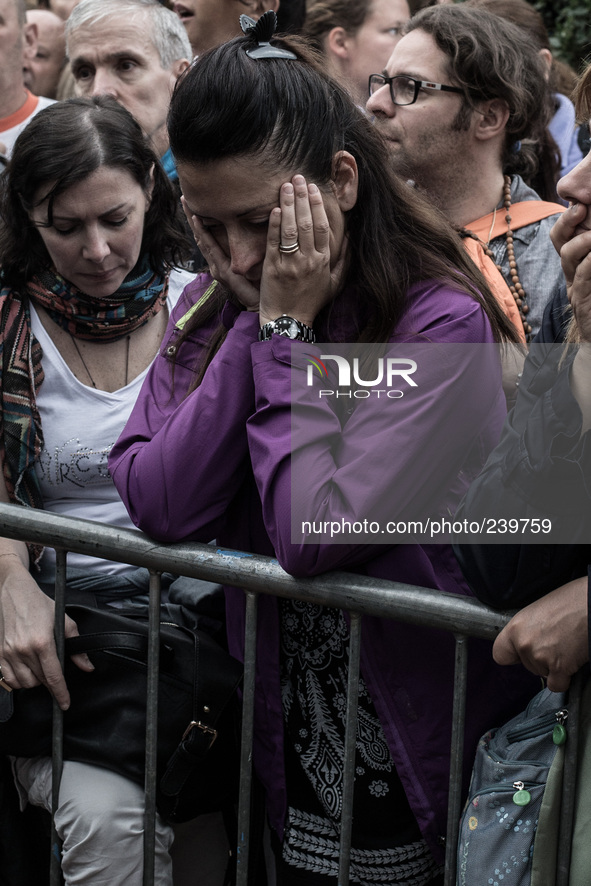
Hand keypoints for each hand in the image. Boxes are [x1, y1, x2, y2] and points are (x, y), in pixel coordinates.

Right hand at [0, 561, 93, 709]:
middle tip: (54, 671)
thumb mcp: (63, 620)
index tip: (65, 703)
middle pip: (39, 681)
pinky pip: (8, 679)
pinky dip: (18, 680)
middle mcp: (23, 650)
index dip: (61, 693)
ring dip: (35, 681)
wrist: (14, 593)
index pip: (53, 676)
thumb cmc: (38, 604)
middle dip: (50, 681)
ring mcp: (8, 653)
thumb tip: (86, 665)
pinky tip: (25, 670)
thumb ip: (75, 645)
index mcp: (42, 642)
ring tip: (40, 668)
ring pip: (24, 683)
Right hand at [181, 197, 259, 309]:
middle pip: (201, 236)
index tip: (194, 204)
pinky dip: (203, 233)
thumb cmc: (259, 286)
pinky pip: (211, 249)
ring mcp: (218, 268)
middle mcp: (216, 264)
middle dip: (192, 216)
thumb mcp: (251, 264)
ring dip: (193, 220)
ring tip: (187, 203)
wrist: (261, 306)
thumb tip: (256, 227)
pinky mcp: (223, 272)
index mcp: (222, 261)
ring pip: (202, 239)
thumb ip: (248, 249)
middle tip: (184, 196)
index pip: (208, 237)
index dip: (200, 221)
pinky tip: (198, 220)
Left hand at [258, 175, 346, 326]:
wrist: (289, 321)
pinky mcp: (272, 269)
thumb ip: (344, 260)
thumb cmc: (312, 302)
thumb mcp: (334, 283)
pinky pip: (274, 243)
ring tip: (286, 186)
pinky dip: (275, 225)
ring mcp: (290, 264)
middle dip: (303, 198)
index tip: (315, 189)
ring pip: (291, 230)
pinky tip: (275, 209)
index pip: (322, 227)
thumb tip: (349, 237)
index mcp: (323, 261)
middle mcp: (308, 260)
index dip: (319, 206)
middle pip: (307, 223)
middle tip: (299, 178)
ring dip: (289, 205)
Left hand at [493, 576, 587, 691]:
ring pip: (542, 674)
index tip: (521, 654)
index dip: (513, 655)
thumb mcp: (538, 610)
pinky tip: (571, 660)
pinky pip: (557, 685)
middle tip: (556, 642)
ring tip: (566, 645)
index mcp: (516, 627)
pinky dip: (565, 678)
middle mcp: (524, 643)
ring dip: (554, 666)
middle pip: (526, 665)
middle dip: (541, 658)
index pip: (500, 654)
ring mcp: (540, 657)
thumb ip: (527, 629)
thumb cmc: (570, 601)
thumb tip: (527, 640)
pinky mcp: (559, 668)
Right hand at [550, 203, 590, 341]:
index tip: (582, 203)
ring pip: (568, 256)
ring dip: (584, 240)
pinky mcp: (581, 302)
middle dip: (567, 222)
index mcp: (578, 263)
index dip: (569, 218)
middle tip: (581, 208)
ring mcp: (575, 287)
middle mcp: (572, 273)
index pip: (564, 235)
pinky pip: (583, 275)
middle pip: (558, 241)